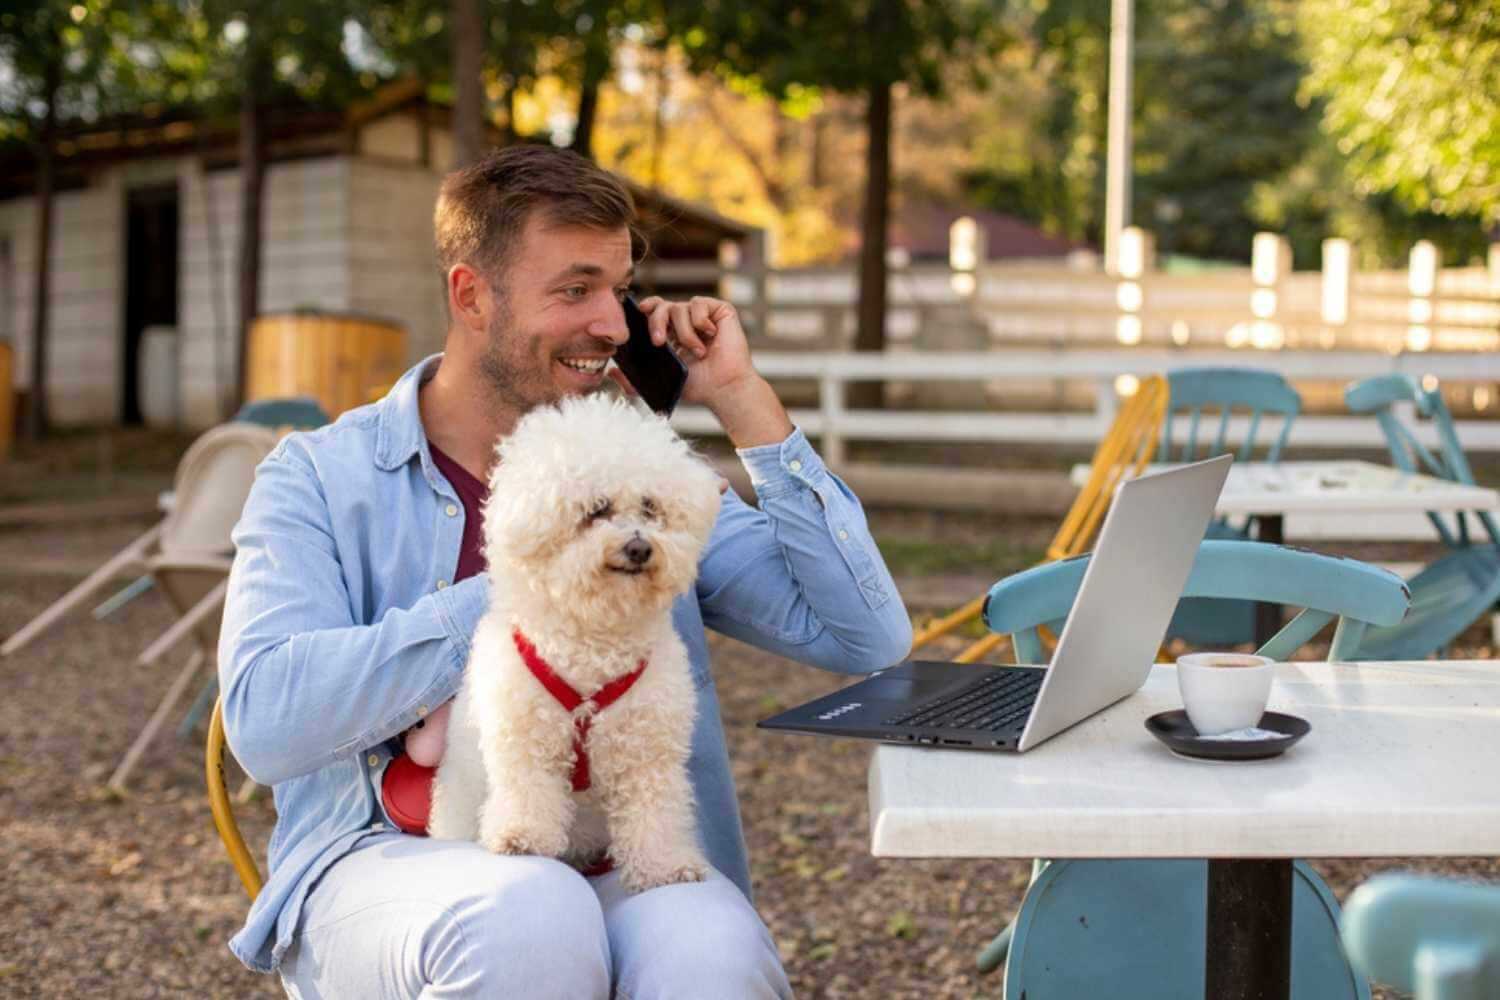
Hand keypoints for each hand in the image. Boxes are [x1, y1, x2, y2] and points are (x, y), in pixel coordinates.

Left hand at [632, 295, 753, 405]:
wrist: (724, 389)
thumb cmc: (698, 387)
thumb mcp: (659, 382)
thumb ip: (634, 381)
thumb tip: (611, 372)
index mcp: (670, 332)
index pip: (652, 311)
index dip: (644, 308)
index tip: (638, 312)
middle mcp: (685, 321)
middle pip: (660, 306)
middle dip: (655, 321)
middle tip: (659, 342)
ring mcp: (702, 315)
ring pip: (679, 307)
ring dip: (684, 332)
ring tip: (697, 352)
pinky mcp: (720, 311)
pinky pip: (699, 304)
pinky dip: (700, 320)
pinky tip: (710, 336)